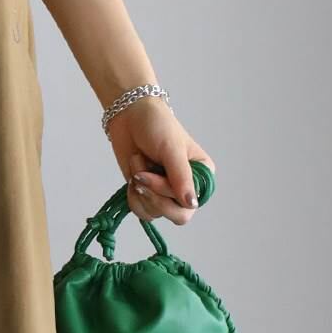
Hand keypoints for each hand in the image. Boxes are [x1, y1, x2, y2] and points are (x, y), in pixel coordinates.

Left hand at [106, 96, 214, 225]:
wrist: (130, 116)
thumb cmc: (157, 126)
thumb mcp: (172, 150)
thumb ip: (181, 178)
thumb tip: (191, 204)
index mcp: (201, 176)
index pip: (192, 204)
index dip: (169, 195)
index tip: (152, 173)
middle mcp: (186, 188)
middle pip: (176, 216)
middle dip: (154, 197)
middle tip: (140, 176)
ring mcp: (165, 193)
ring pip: (155, 213)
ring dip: (140, 190)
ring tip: (139, 163)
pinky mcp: (147, 194)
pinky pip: (141, 211)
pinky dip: (133, 196)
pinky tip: (133, 177)